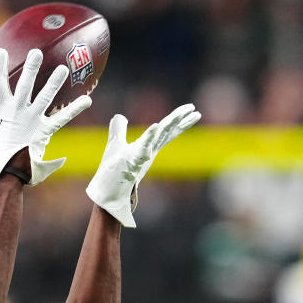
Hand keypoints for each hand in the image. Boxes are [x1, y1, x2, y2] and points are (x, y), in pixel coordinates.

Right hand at [0, 48, 91, 185]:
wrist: (5, 170)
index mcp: (2, 109)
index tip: (1, 51)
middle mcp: (17, 111)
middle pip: (24, 86)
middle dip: (30, 69)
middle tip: (36, 52)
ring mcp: (31, 120)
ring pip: (44, 98)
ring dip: (54, 83)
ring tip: (64, 68)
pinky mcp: (43, 131)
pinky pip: (61, 118)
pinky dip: (74, 109)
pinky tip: (87, 99)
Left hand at [87, 103, 200, 226]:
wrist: (107, 194)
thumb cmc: (113, 172)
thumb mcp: (115, 144)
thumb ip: (119, 130)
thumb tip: (119, 116)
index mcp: (147, 146)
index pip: (165, 130)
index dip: (178, 119)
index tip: (192, 108)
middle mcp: (148, 151)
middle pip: (167, 132)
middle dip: (180, 121)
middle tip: (195, 110)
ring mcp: (141, 157)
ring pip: (158, 138)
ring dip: (169, 125)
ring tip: (180, 114)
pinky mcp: (132, 163)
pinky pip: (142, 149)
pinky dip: (149, 138)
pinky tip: (155, 126)